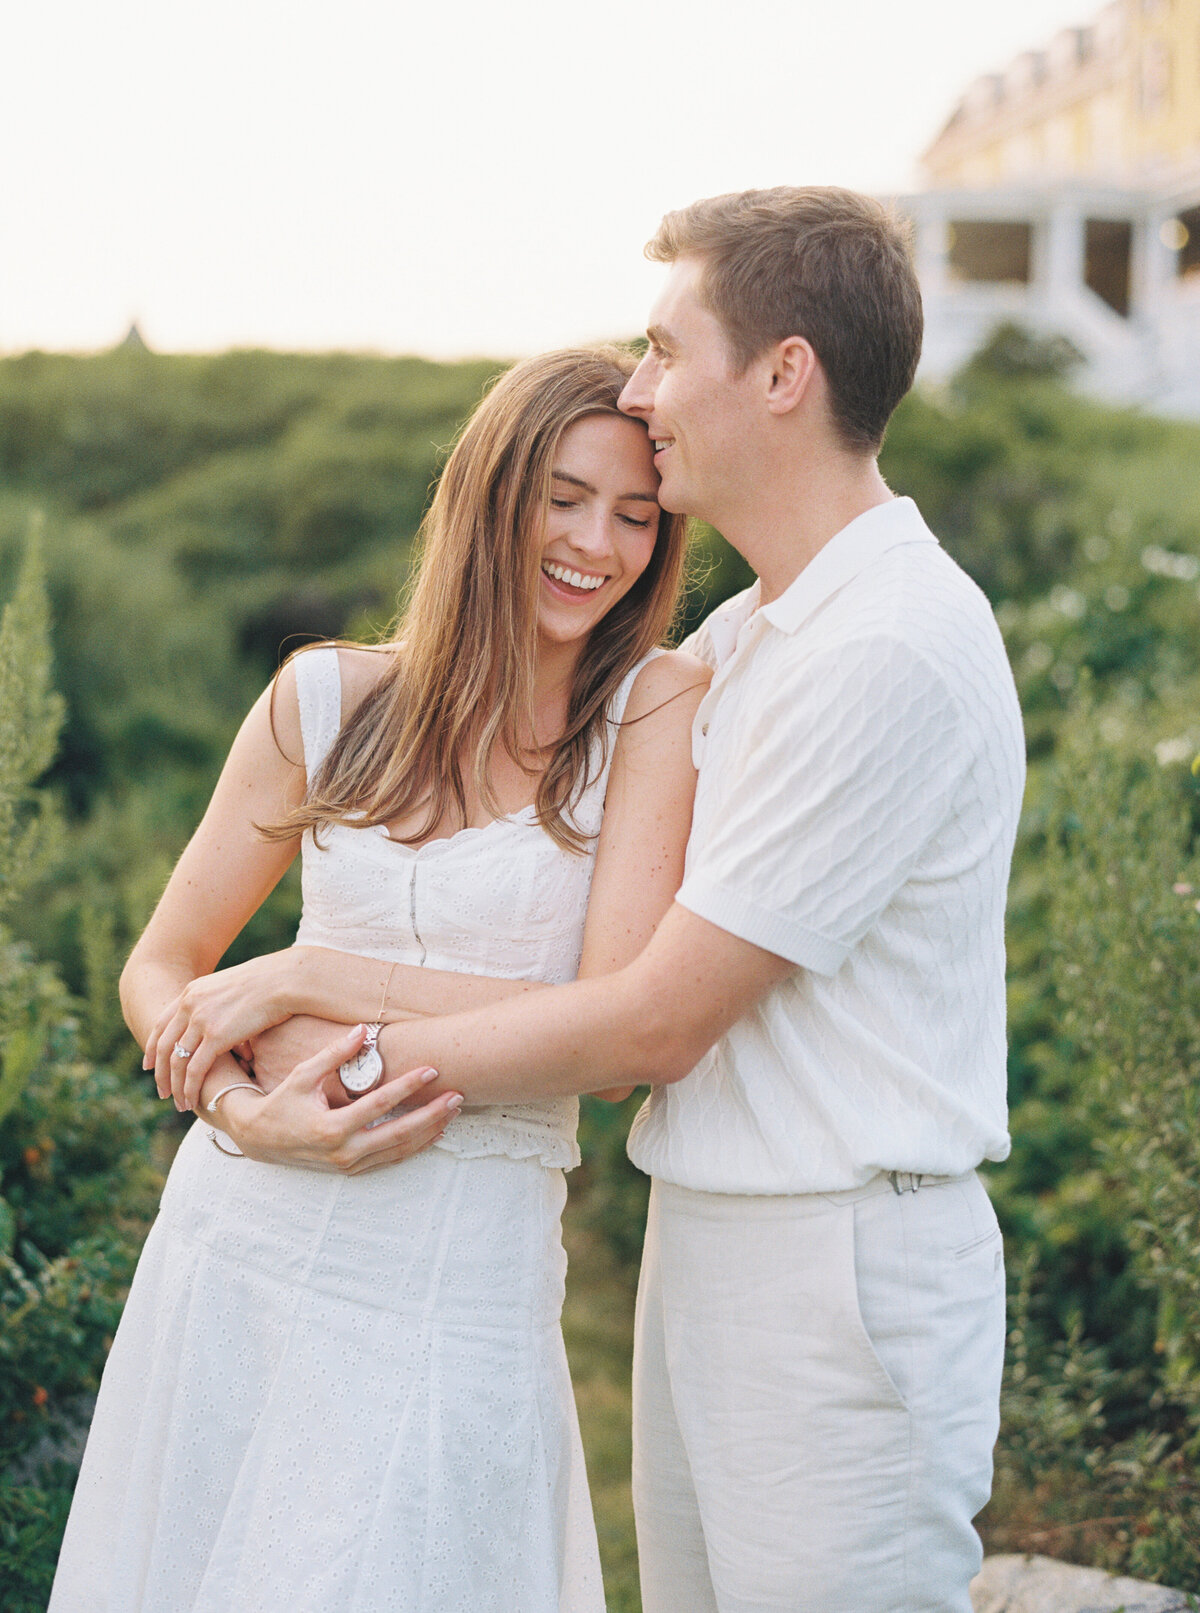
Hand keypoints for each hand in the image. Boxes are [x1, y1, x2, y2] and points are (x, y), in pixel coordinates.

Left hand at [145, 950, 296, 1109]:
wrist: (282, 979)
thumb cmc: (268, 983)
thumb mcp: (231, 988)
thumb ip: (216, 1003)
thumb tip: (219, 1020)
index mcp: (191, 992)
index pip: (161, 1024)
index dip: (151, 1047)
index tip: (149, 1066)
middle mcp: (190, 1005)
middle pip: (163, 1046)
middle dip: (160, 1073)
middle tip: (161, 1092)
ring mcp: (201, 1020)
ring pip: (177, 1061)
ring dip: (175, 1086)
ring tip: (180, 1103)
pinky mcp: (216, 1036)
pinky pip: (195, 1069)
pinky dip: (190, 1088)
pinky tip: (192, 1100)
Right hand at [212, 1024, 463, 1174]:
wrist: (259, 1139)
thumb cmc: (281, 1102)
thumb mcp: (303, 1075)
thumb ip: (334, 1055)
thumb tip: (363, 1030)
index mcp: (330, 1127)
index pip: (379, 1104)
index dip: (407, 1086)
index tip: (432, 1069)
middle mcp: (342, 1151)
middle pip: (398, 1133)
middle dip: (431, 1114)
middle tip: (457, 1096)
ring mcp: (348, 1165)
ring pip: (398, 1150)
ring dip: (428, 1131)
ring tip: (453, 1111)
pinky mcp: (351, 1170)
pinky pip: (389, 1160)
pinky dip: (414, 1147)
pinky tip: (434, 1133)